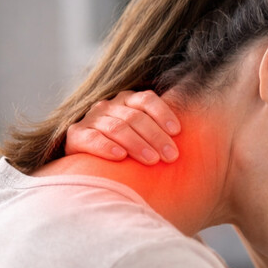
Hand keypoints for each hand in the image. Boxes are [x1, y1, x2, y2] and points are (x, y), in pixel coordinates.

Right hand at [65, 90, 180, 163]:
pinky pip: (92, 138)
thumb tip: (192, 146)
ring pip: (116, 127)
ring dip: (136, 144)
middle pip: (135, 117)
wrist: (88, 167)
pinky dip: (106, 146)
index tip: (177, 132)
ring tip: (152, 160)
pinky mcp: (76, 135)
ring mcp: (92, 119)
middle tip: (171, 156)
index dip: (163, 114)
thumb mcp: (145, 140)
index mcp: (127, 102)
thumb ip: (161, 136)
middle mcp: (109, 106)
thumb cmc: (127, 155)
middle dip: (156, 137)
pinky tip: (120, 156)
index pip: (147, 100)